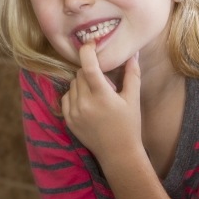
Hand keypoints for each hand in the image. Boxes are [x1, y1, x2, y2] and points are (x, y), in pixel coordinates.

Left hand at [61, 43, 141, 162]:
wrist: (118, 154)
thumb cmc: (129, 126)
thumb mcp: (133, 99)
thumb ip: (132, 75)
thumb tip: (132, 53)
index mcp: (102, 96)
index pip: (89, 67)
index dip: (87, 51)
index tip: (90, 44)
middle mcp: (84, 103)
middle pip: (80, 73)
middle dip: (90, 71)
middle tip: (104, 83)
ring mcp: (74, 112)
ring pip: (72, 84)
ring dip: (82, 83)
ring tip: (96, 95)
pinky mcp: (68, 119)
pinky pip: (66, 96)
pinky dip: (74, 95)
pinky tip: (87, 103)